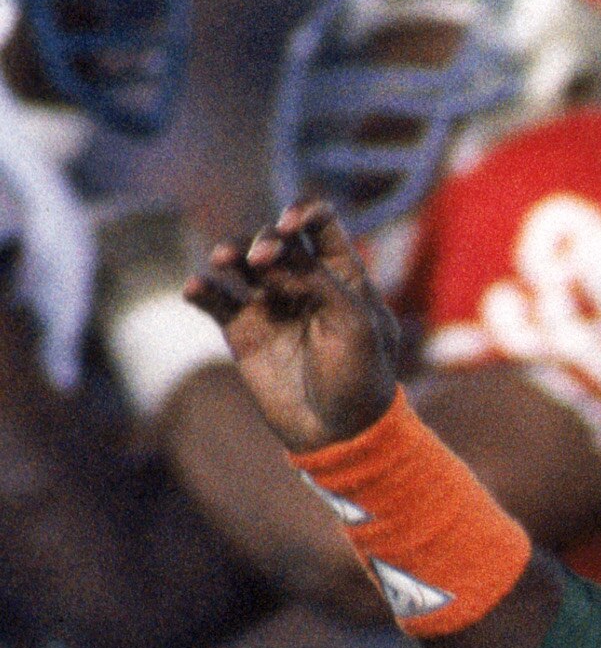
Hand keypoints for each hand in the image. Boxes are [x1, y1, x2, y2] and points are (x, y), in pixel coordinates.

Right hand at [185, 200, 400, 450]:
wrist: (339, 434)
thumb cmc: (359, 377)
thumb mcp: (354, 323)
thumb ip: (319, 278)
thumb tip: (277, 247)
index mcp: (341, 274)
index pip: (320, 225)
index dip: (303, 213)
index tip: (290, 223)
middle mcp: (304, 282)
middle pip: (274, 239)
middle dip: (264, 240)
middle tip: (261, 259)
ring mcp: (271, 304)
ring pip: (241, 262)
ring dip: (229, 252)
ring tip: (222, 260)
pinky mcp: (243, 330)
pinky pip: (215, 299)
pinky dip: (202, 289)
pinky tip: (194, 288)